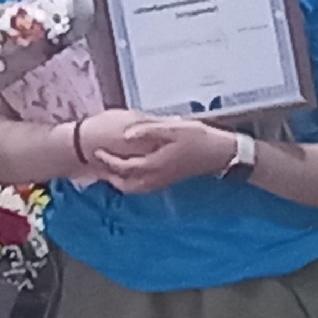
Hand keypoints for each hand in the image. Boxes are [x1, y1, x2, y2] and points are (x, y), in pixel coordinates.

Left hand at [88, 115, 236, 194]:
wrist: (220, 153)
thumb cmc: (199, 138)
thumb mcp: (173, 128)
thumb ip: (148, 131)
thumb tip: (125, 135)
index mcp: (155, 164)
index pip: (123, 167)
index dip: (108, 160)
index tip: (97, 150)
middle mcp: (156, 178)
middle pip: (125, 185)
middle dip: (110, 176)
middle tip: (99, 163)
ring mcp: (163, 181)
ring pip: (134, 189)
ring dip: (120, 181)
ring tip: (110, 167)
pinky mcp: (168, 180)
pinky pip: (143, 187)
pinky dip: (131, 181)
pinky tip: (131, 170)